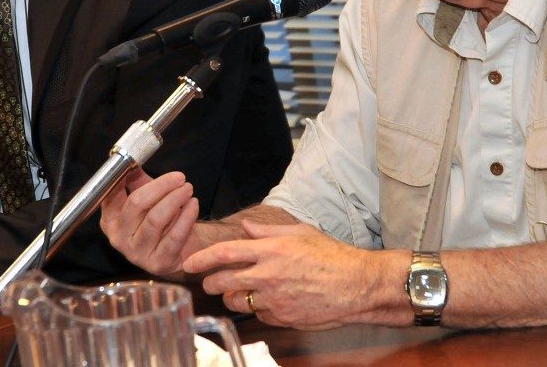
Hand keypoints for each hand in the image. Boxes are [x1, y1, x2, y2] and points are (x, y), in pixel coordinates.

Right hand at [99, 169, 201, 277]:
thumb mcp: (148, 199)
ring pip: (155, 219)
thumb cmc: (162, 222)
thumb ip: (137, 180)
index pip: (111, 194)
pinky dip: (186, 216)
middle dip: (161, 186)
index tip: (140, 162)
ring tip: (188, 189)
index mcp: (110, 221)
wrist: (182, 251)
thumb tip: (133, 160)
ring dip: (175, 199)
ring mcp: (137, 254)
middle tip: (180, 178)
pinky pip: (174, 236)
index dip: (125, 176)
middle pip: (136, 204)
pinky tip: (193, 204)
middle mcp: (119, 239)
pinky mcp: (158, 263)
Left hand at [185, 220, 406, 329]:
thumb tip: (246, 228)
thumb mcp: (299, 233)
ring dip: (231, 297)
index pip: (225, 253)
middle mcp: (268, 275)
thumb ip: (268, 231)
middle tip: (209, 281)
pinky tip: (267, 300)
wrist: (356, 285)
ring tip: (238, 290)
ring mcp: (274, 299)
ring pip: (237, 302)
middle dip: (211, 282)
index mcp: (271, 250)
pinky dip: (257, 308)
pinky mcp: (282, 318)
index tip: (189, 263)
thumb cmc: (332, 256)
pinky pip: (258, 314)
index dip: (202, 259)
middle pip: (223, 281)